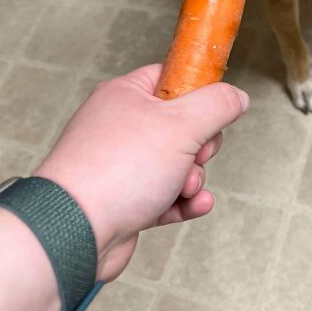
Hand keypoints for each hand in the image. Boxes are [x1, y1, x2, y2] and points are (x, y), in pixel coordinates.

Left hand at [33, 64, 247, 281]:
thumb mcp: (182, 125)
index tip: (215, 108)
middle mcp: (120, 127)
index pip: (171, 78)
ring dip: (192, 178)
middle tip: (196, 155)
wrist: (75, 232)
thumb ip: (217, 105)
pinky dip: (182, 202)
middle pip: (180, 125)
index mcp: (126, 96)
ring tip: (185, 187)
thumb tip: (236, 96)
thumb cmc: (117, 170)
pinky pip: (165, 196)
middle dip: (200, 147)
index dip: (198, 92)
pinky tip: (193, 205)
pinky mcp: (124, 201)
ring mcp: (121, 166)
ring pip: (176, 164)